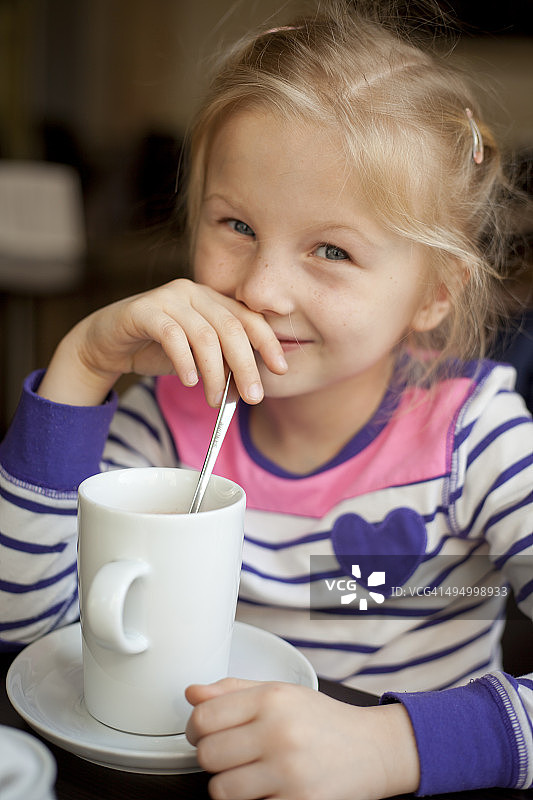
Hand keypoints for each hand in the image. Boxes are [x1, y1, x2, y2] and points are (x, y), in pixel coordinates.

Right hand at [38, 279, 286, 405]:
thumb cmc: (156, 349)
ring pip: (204, 335)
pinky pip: (172, 335)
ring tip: (214, 399)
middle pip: (231, 328)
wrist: (106, 342)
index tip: (281, 369)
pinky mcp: (143, 310)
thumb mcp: (197, 358)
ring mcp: (168, 298)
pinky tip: (189, 382)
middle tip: (253, 397)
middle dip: (246, 365)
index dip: (268, 342)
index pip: (249, 318)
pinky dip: (184, 361)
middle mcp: (193, 292)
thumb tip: (249, 389)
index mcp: (212, 300)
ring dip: (215, 372)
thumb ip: (221, 365)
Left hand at [186, 678, 419, 799]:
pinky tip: (268, 787)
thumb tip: (191, 693)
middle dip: (212, 756)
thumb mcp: (280, 692)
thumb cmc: (322, 720)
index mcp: (271, 699)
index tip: (203, 732)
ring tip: (249, 772)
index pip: (203, 718)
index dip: (195, 729)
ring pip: (221, 789)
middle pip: (207, 755)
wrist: (372, 749)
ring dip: (229, 784)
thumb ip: (232, 690)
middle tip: (230, 753)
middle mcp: (278, 733)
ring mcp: (288, 772)